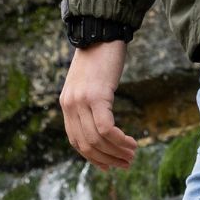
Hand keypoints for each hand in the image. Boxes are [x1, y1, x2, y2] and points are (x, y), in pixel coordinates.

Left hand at [60, 39, 137, 169]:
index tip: (109, 166)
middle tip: (126, 164)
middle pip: (86, 144)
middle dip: (107, 159)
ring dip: (117, 152)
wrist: (100, 33)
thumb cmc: (99, 58)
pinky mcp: (96, 96)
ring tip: (132, 154)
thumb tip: (102, 126)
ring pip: (97, 139)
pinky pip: (106, 128)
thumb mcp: (89, 85)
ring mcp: (81, 101)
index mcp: (66, 105)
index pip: (76, 141)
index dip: (93, 158)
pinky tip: (131, 142)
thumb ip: (90, 104)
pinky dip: (119, 140)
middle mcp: (70, 105)